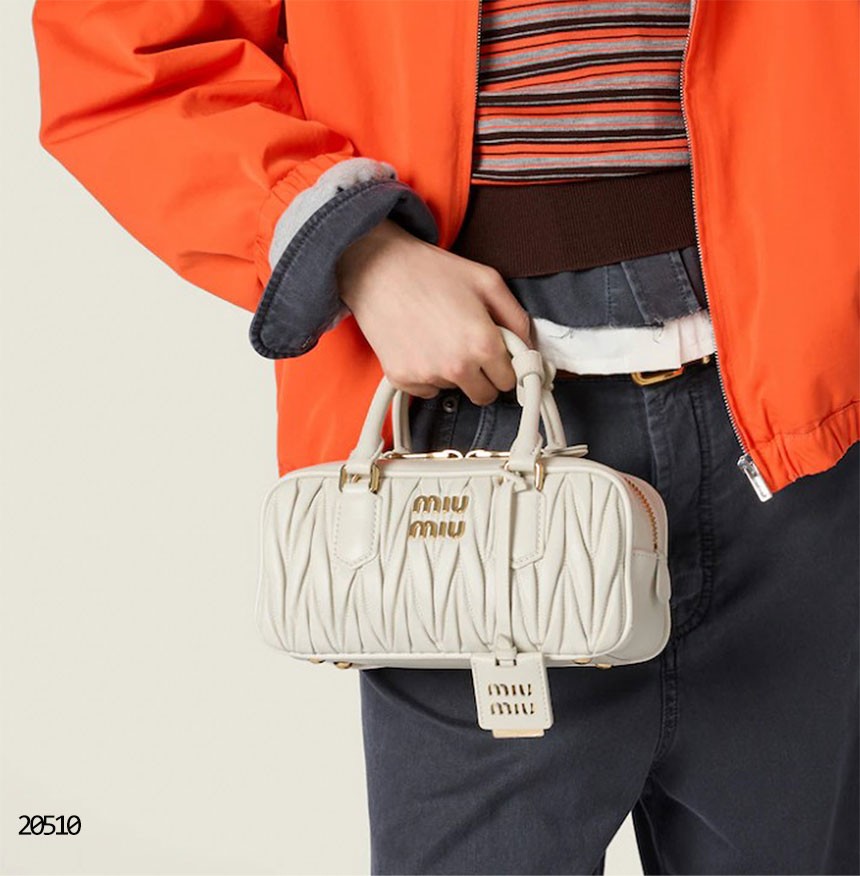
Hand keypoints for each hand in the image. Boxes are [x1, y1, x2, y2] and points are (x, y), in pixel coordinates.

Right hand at [335, 218, 534, 404]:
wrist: (377, 268)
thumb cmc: (432, 271)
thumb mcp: (487, 281)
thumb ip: (516, 317)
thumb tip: (528, 347)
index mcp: (483, 344)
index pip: (509, 381)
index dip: (506, 366)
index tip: (499, 357)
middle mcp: (456, 367)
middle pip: (484, 396)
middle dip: (484, 377)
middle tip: (472, 349)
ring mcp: (427, 376)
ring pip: (454, 390)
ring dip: (453, 372)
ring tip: (439, 335)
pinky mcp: (402, 379)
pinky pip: (426, 390)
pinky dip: (427, 374)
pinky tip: (421, 344)